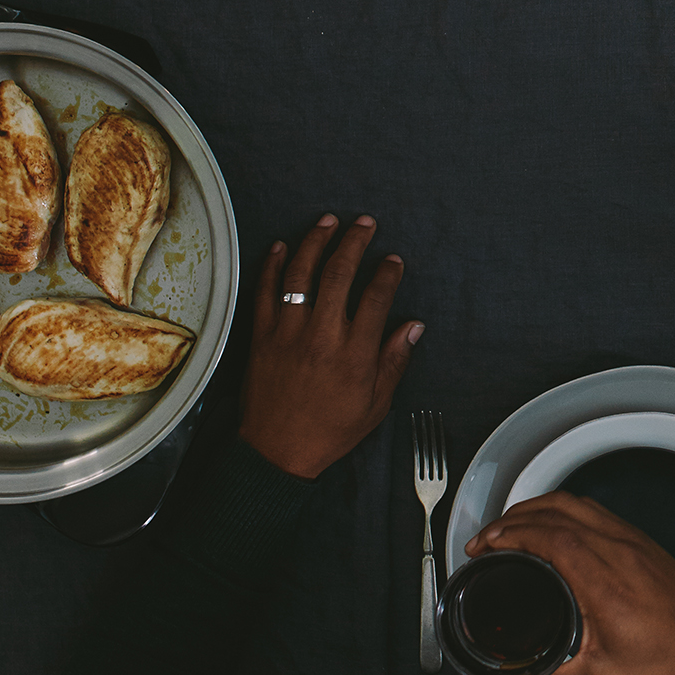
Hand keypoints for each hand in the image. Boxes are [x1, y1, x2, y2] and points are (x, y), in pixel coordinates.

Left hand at [239, 216, 420, 479]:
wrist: (275, 453)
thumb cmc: (328, 431)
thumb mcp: (375, 405)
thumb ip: (394, 362)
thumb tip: (413, 326)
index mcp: (353, 355)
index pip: (375, 299)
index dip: (387, 274)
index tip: (393, 260)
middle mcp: (320, 337)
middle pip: (338, 275)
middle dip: (354, 243)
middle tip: (364, 224)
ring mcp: (287, 334)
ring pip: (300, 275)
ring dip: (315, 242)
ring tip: (327, 222)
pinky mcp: (261, 337)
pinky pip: (264, 292)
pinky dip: (273, 266)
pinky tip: (283, 247)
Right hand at [465, 492, 674, 674]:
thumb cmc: (667, 653)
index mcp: (605, 584)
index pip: (552, 537)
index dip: (512, 534)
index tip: (486, 545)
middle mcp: (616, 551)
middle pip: (555, 512)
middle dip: (510, 520)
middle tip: (484, 540)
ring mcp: (627, 538)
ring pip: (571, 503)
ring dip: (532, 509)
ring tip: (506, 528)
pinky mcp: (634, 536)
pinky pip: (589, 508)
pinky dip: (557, 509)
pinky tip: (544, 524)